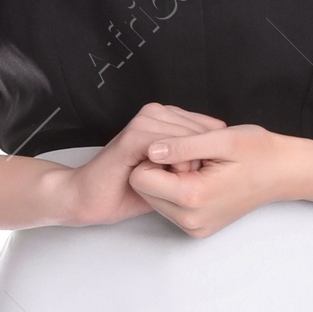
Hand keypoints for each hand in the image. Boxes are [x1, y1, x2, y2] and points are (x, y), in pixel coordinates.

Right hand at [52, 102, 225, 225]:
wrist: (90, 197)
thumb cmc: (128, 190)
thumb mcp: (170, 177)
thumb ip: (192, 163)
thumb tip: (222, 165)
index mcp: (166, 118)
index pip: (210, 127)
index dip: (212, 154)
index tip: (201, 178)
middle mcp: (156, 114)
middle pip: (203, 131)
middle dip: (203, 160)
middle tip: (186, 183)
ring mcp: (144, 123)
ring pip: (188, 138)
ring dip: (188, 165)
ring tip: (175, 183)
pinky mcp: (133, 136)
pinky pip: (168, 146)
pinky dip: (174, 165)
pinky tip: (169, 180)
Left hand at [129, 124, 299, 236]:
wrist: (283, 173)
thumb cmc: (258, 152)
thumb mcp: (222, 139)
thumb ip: (182, 144)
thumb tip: (150, 148)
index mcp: (193, 197)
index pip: (140, 176)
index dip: (155, 155)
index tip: (182, 148)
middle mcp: (190, 220)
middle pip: (143, 189)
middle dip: (160, 169)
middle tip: (193, 157)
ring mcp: (193, 227)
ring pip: (153, 198)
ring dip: (168, 179)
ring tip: (199, 167)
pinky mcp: (196, 228)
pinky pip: (168, 206)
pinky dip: (177, 189)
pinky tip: (200, 177)